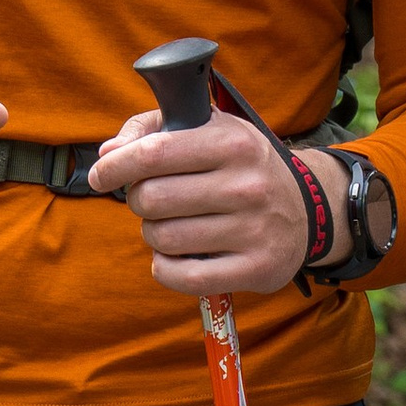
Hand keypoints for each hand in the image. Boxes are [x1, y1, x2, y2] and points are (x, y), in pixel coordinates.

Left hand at [93, 107, 339, 293]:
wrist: (305, 211)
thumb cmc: (241, 167)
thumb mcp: (209, 131)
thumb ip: (153, 129)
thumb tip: (109, 153)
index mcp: (232, 143)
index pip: (154, 153)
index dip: (115, 166)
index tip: (100, 175)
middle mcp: (246, 185)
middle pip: (151, 198)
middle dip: (138, 201)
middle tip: (151, 202)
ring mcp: (254, 229)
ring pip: (163, 238)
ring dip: (153, 235)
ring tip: (170, 227)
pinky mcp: (256, 268)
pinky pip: (183, 276)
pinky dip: (164, 269)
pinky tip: (172, 258)